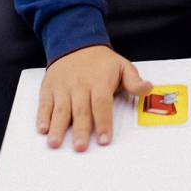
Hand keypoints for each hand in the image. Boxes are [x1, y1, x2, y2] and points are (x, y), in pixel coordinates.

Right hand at [36, 45, 150, 151]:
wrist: (75, 43)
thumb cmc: (101, 61)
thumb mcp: (122, 65)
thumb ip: (134, 80)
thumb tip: (148, 89)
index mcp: (99, 81)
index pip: (101, 103)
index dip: (103, 122)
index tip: (104, 139)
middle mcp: (79, 85)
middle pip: (80, 110)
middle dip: (80, 130)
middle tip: (80, 147)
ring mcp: (62, 87)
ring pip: (60, 109)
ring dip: (57, 127)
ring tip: (54, 143)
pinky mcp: (49, 88)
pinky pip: (45, 103)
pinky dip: (42, 116)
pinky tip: (42, 129)